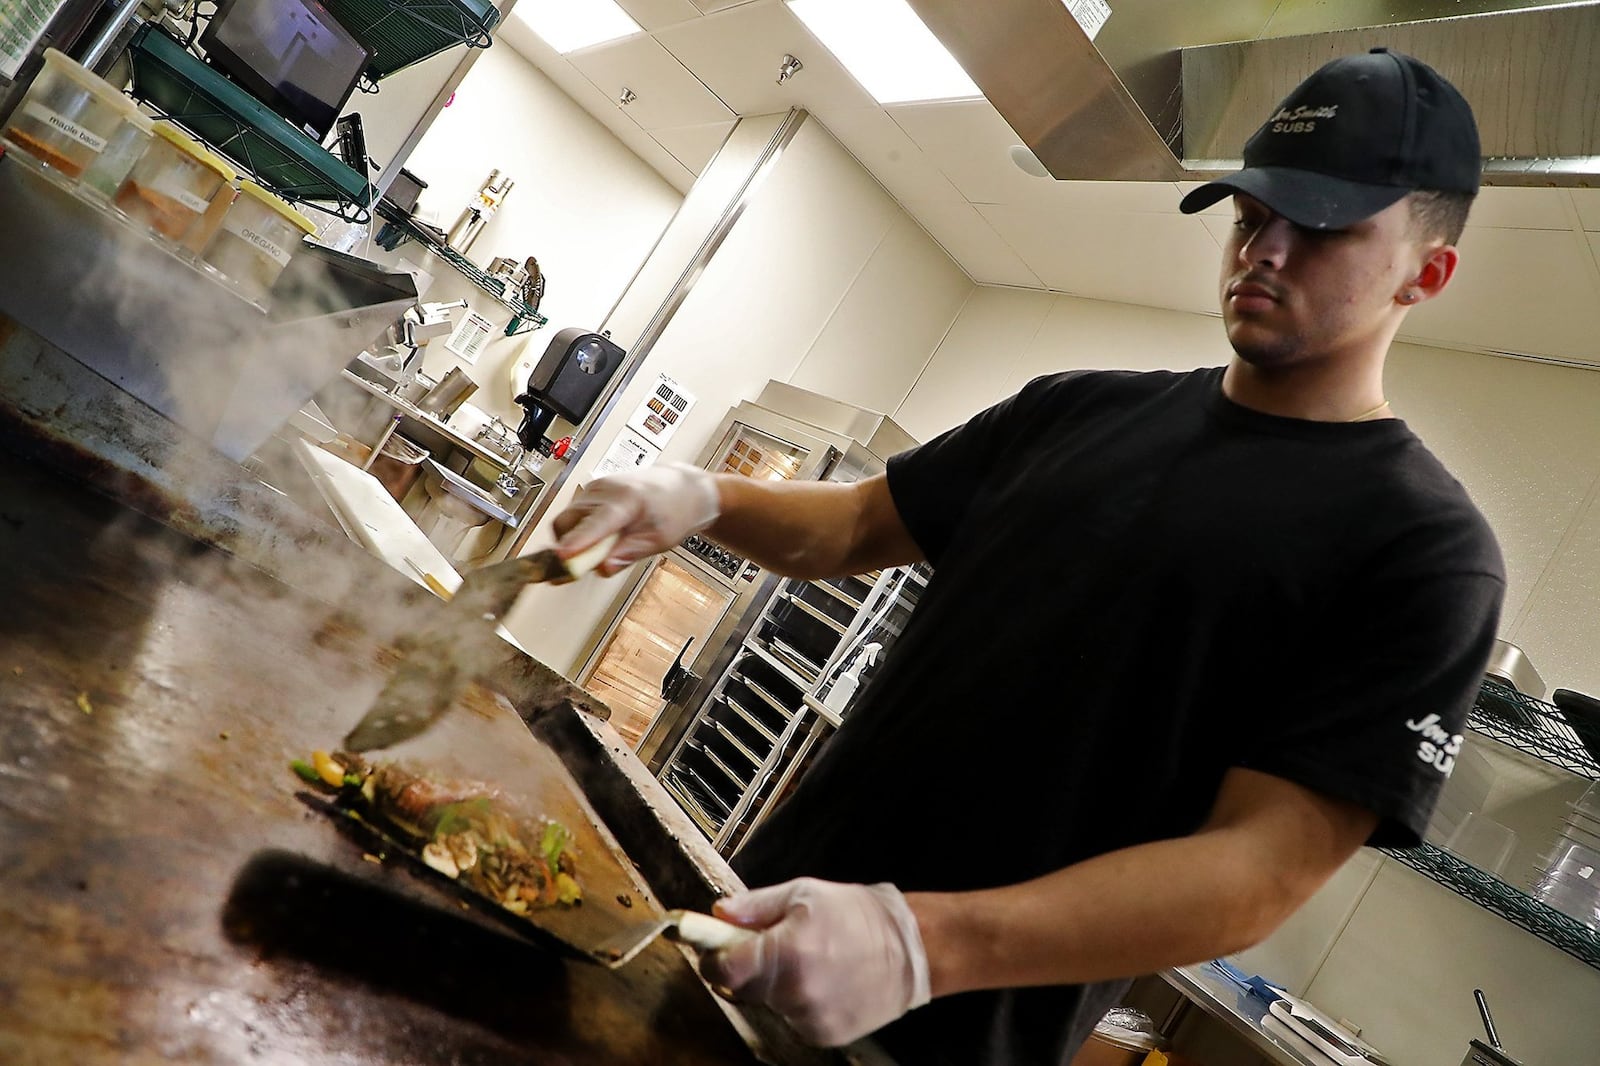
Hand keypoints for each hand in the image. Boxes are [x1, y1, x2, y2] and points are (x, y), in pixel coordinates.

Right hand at [551, 462, 719, 575]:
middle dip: (570, 548)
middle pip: (568, 522)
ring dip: (575, 541)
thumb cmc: (674, 510)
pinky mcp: (590, 493)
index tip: (563, 557)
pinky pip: (572, 517)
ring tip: (606, 547)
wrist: (680, 489)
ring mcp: (594, 489)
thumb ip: (628, 554)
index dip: (578, 541)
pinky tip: (602, 538)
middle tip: (585, 565)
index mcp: (627, 499)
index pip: (596, 522)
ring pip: (566, 521)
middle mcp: (605, 490)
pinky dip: (580, 533)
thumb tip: (602, 568)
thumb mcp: (659, 540)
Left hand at [701, 877, 930, 1046]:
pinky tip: (825, 981)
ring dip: (778, 984)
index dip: (714, 956)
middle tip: (776, 944)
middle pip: (744, 987)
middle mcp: (794, 992)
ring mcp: (810, 1018)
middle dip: (751, 966)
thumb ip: (755, 906)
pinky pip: (794, 1018)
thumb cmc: (858, 915)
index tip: (718, 947)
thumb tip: (719, 912)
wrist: (910, 949)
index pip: (721, 969)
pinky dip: (800, 1002)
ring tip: (811, 960)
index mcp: (785, 952)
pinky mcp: (824, 1035)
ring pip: (771, 1002)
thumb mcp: (804, 893)